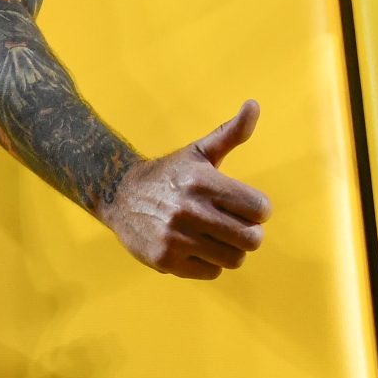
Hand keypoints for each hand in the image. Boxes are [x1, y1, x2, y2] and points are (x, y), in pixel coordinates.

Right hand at [96, 101, 270, 279]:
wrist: (117, 194)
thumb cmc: (169, 174)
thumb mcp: (199, 151)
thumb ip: (230, 133)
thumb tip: (254, 105)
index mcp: (204, 182)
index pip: (260, 209)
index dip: (257, 210)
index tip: (243, 207)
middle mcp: (190, 210)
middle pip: (252, 239)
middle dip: (249, 234)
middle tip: (234, 227)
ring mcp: (177, 238)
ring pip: (234, 259)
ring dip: (230, 251)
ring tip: (215, 238)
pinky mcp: (166, 260)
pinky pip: (211, 272)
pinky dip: (208, 263)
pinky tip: (195, 248)